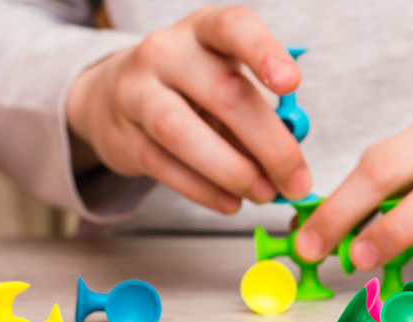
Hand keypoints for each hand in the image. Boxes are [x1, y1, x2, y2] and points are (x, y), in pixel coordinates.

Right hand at [66, 5, 311, 213]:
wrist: (117, 99)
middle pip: (224, 94)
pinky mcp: (123, 136)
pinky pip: (164, 166)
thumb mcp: (228, 84)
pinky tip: (230, 202)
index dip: (263, 52)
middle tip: (295, 182)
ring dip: (232, 171)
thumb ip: (263, 117)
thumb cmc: (195, 91)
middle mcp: (166, 53)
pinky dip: (204, 191)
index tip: (291, 84)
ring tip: (262, 194)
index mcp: (205, 31)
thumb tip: (292, 170)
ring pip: (183, 132)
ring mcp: (136, 92)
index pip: (233, 27)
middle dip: (269, 145)